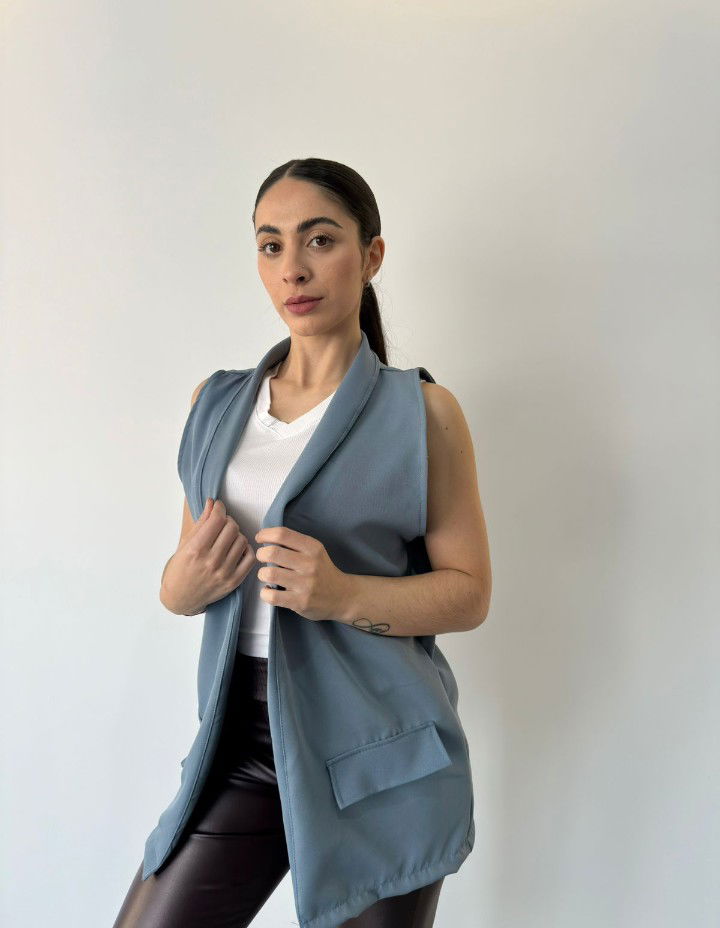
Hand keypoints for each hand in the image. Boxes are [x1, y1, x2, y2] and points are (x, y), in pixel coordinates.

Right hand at [162, 499, 256, 614]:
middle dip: (227, 520)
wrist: (180, 597)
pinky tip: (236, 549)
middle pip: (232, 528)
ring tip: (226, 537)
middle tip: (221, 524)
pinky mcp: (234, 581)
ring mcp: (224, 572)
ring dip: (236, 534)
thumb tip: (212, 503)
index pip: (217, 520)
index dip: (219, 509)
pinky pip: (250, 557)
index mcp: (195, 550)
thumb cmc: (179, 569)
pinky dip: (245, 549)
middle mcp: (211, 561)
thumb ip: (201, 522)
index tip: (218, 507)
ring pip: (242, 540)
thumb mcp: (185, 544)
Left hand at [255, 526, 352, 622]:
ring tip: (266, 575)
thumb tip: (266, 537)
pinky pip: (271, 596)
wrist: (343, 596)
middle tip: (262, 557)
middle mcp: (309, 564)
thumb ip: (295, 544)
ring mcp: (305, 584)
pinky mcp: (300, 602)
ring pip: (269, 574)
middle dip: (261, 554)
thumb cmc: (323, 571)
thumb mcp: (315, 551)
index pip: (282, 534)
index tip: (260, 538)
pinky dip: (264, 593)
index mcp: (313, 548)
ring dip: (262, 574)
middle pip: (272, 552)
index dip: (265, 534)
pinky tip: (270, 590)